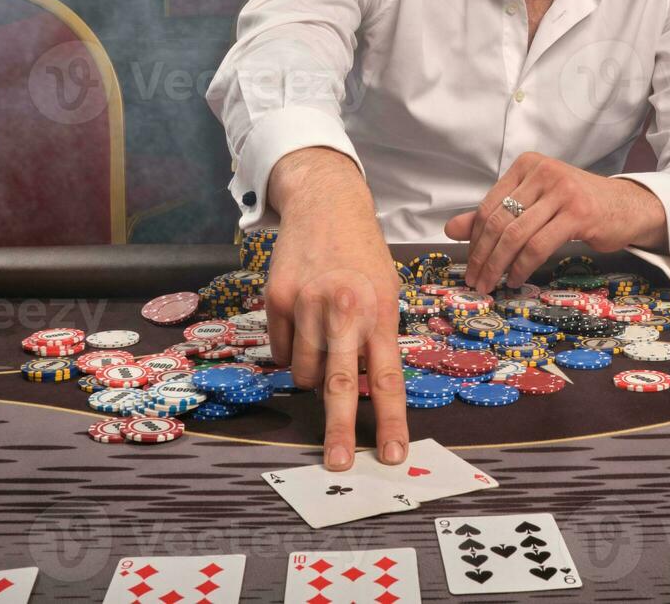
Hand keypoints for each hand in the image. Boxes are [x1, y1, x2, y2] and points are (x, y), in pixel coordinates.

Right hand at [265, 149, 408, 471]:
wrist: (326, 204)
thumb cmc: (363, 255)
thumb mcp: (387, 292)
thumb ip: (379, 338)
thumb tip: (367, 391)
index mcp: (379, 312)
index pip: (389, 377)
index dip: (392, 421)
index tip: (393, 455)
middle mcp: (344, 310)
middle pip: (340, 384)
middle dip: (341, 430)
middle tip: (340, 464)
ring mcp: (307, 304)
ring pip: (303, 372)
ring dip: (312, 374)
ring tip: (323, 341)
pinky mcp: (277, 300)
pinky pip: (280, 351)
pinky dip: (290, 350)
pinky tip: (302, 322)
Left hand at [443, 152, 666, 293]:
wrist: (626, 206)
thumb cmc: (576, 206)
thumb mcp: (533, 204)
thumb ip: (495, 214)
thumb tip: (451, 229)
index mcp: (526, 165)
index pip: (489, 205)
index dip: (474, 239)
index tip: (470, 264)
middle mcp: (542, 172)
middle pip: (499, 220)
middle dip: (482, 256)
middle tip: (476, 280)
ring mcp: (562, 190)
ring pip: (516, 234)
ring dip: (499, 265)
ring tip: (492, 284)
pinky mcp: (578, 212)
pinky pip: (539, 245)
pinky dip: (523, 266)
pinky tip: (517, 278)